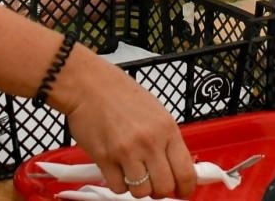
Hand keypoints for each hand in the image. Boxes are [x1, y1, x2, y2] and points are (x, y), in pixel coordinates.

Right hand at [54, 51, 197, 197]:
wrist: (89, 84)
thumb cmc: (121, 94)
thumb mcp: (156, 112)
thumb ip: (167, 140)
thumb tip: (176, 166)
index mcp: (166, 129)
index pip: (185, 172)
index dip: (185, 188)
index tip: (182, 191)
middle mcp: (149, 142)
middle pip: (164, 187)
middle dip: (160, 191)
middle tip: (154, 183)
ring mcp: (126, 152)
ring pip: (141, 192)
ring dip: (138, 188)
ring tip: (134, 174)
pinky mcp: (104, 158)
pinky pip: (118, 188)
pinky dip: (119, 184)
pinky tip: (118, 170)